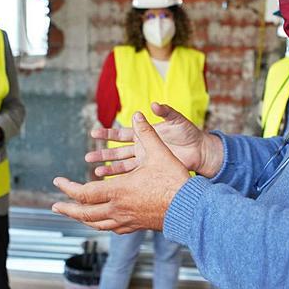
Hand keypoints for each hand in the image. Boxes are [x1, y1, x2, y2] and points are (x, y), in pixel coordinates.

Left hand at [53, 111, 190, 232]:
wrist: (190, 208)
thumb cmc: (174, 182)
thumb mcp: (159, 152)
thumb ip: (146, 133)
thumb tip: (137, 114)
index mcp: (118, 191)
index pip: (84, 192)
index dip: (68, 187)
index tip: (58, 181)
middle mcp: (118, 208)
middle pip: (84, 213)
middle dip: (67, 208)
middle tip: (56, 205)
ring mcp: (126, 220)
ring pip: (96, 223)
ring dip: (81, 218)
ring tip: (74, 214)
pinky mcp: (136, 226)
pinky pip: (112, 228)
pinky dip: (101, 223)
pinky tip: (102, 220)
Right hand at [86, 103, 222, 177]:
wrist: (201, 150)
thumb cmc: (189, 132)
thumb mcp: (176, 120)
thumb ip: (165, 112)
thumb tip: (153, 105)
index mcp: (144, 134)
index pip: (121, 133)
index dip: (107, 134)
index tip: (93, 134)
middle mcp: (142, 147)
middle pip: (117, 151)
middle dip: (103, 154)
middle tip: (88, 157)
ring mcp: (146, 161)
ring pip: (123, 165)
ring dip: (109, 168)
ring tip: (96, 172)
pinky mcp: (153, 171)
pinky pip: (135, 176)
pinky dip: (123, 179)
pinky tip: (113, 184)